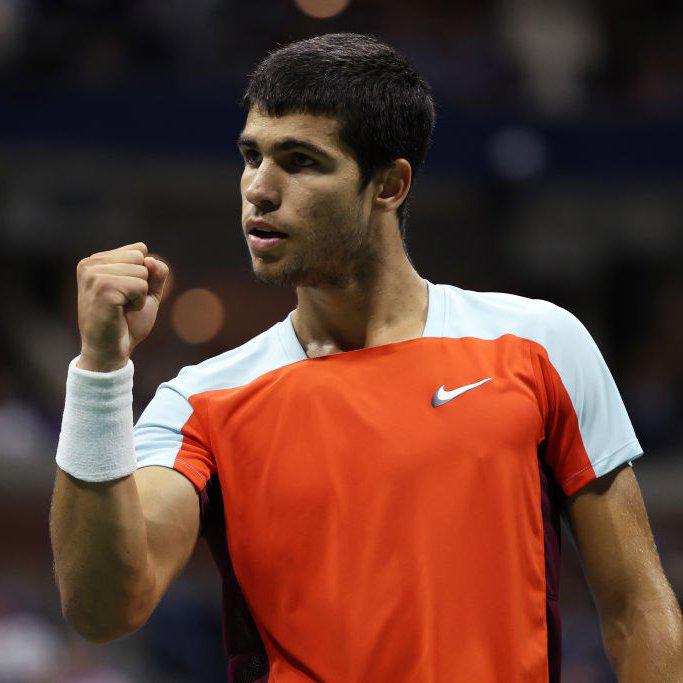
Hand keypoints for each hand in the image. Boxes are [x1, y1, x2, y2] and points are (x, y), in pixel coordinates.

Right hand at [76, 242, 168, 371]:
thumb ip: (155, 273)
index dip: (143, 275)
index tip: (126, 294)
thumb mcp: (147, 293)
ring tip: (122, 308)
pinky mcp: (102, 288)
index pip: (139, 250)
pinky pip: (140, 286)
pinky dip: (138, 302)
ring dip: (140, 295)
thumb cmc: (127, 323)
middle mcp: (90, 264)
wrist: (111, 351)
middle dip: (142, 284)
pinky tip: (122, 312)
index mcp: (96, 261)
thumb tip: (151, 260)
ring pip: (142, 271)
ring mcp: (94, 275)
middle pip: (141, 258)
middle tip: (124, 303)